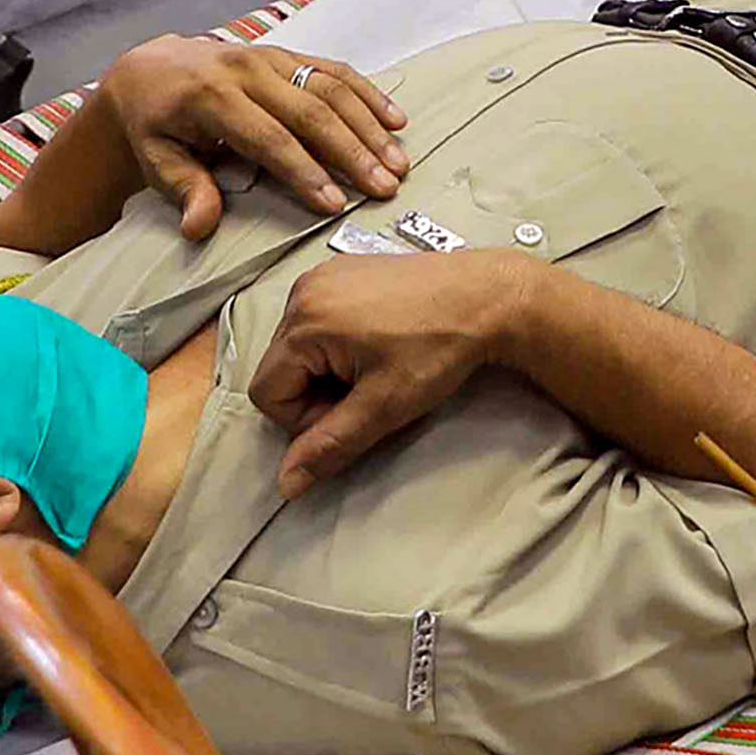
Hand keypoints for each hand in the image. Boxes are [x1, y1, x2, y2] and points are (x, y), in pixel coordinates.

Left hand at [99, 35, 409, 237]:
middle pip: (311, 111)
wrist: (149, 70)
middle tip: (384, 187)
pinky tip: (395, 119)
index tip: (334, 204)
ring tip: (397, 162)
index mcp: (211, 96)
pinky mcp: (286, 54)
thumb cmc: (155, 123)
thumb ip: (183, 189)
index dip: (304, 172)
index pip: (268, 138)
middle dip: (352, 152)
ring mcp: (270, 57)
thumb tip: (199, 225)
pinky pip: (333, 69)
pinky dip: (368, 93)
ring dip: (369, 125)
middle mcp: (246, 68)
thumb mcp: (155, 159)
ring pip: (330, 87)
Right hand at [251, 252, 526, 493]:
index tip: (351, 412)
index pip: (266, 393)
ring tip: (378, 366)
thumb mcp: (383, 406)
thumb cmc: (440, 346)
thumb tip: (288, 483)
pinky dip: (339, 343)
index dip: (304, 419)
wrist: (489, 297)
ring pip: (298, 347)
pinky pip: (318, 320)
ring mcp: (324, 276)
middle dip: (316, 393)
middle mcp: (304, 290)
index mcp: (304, 321)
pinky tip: (380, 345)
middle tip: (369, 391)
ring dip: (328, 369)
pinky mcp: (344, 270)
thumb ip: (329, 445)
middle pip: (280, 368)